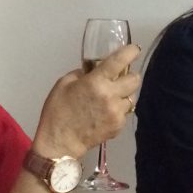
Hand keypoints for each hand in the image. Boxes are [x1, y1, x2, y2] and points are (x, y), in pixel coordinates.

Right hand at [32, 44, 141, 158]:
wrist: (59, 143)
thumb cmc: (58, 112)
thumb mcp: (63, 84)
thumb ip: (82, 73)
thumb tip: (93, 69)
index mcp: (96, 81)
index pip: (120, 61)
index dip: (130, 52)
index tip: (134, 49)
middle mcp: (111, 95)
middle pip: (135, 79)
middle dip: (130, 77)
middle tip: (121, 79)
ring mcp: (117, 111)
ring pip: (132, 97)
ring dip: (124, 95)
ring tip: (111, 100)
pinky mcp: (119, 125)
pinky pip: (125, 112)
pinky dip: (119, 111)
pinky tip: (106, 114)